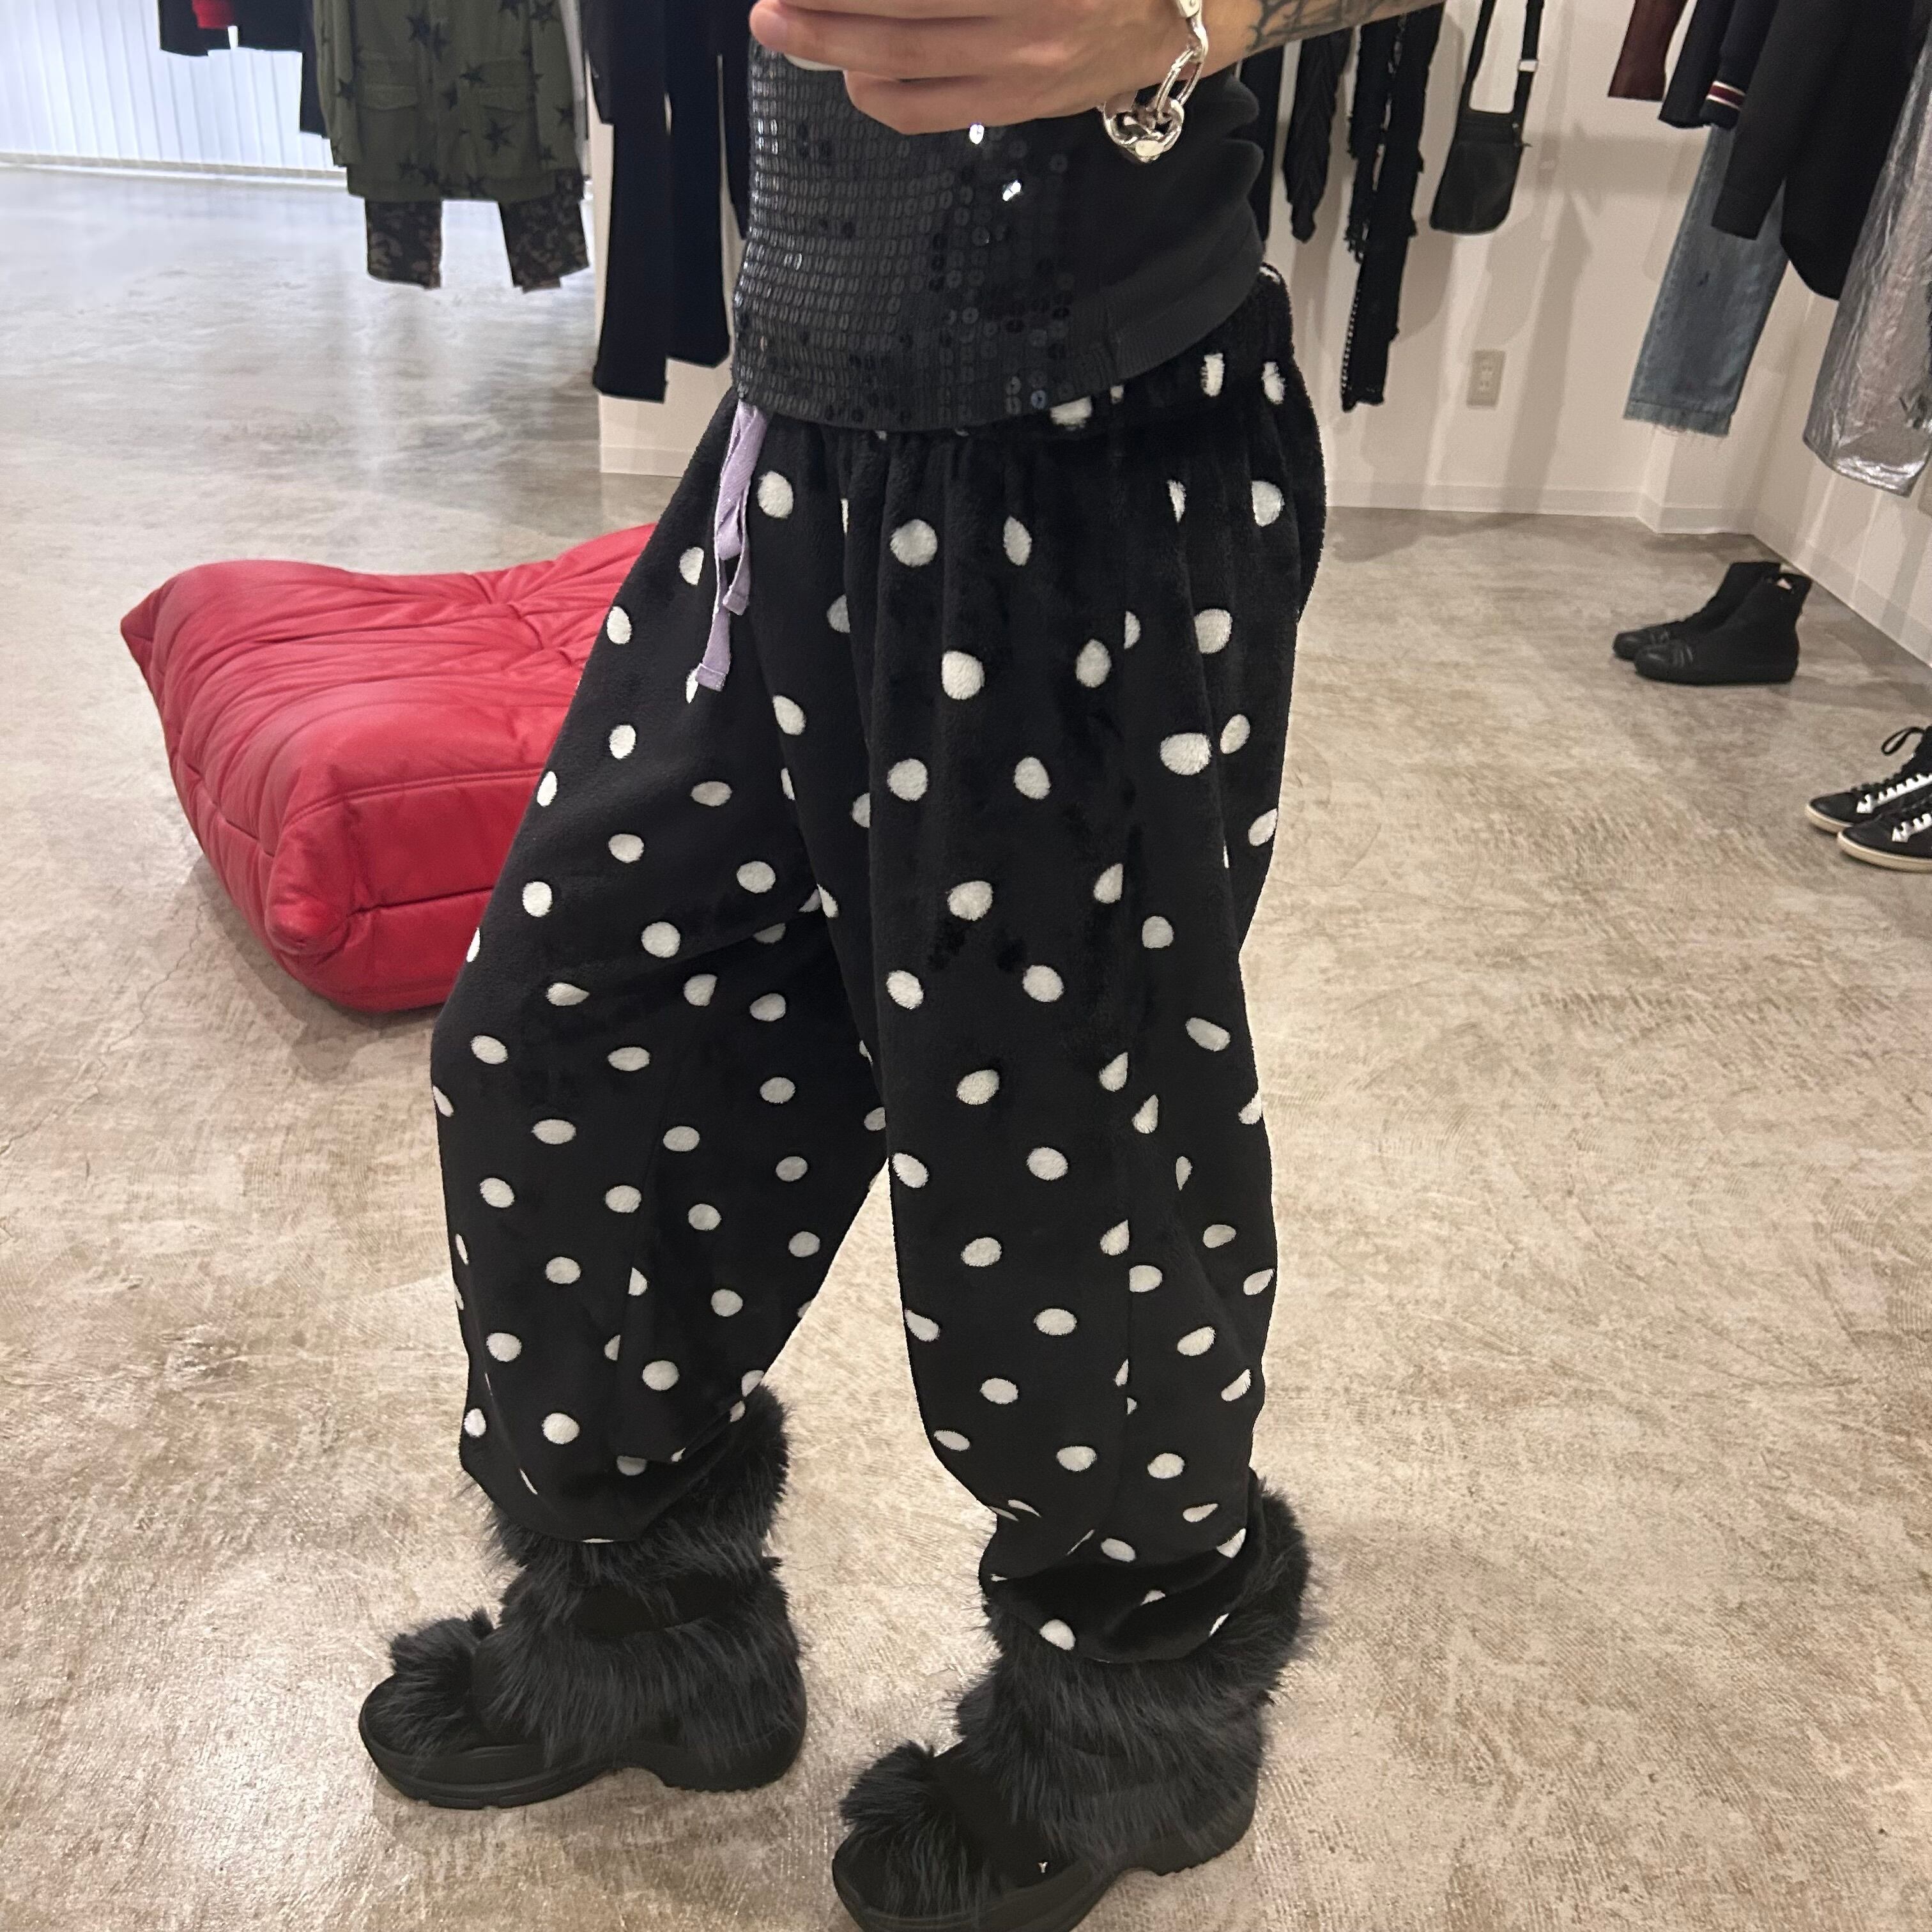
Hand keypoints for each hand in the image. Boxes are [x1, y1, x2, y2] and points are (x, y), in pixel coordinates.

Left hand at [747, 0, 1193, 134]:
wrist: (1176, 11)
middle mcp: (1027, 17)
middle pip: (900, 13)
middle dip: (823, 7)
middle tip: (767, 1)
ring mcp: (1019, 69)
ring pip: (902, 63)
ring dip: (832, 47)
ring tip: (782, 28)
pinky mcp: (1015, 106)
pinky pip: (928, 112)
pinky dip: (877, 95)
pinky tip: (849, 74)